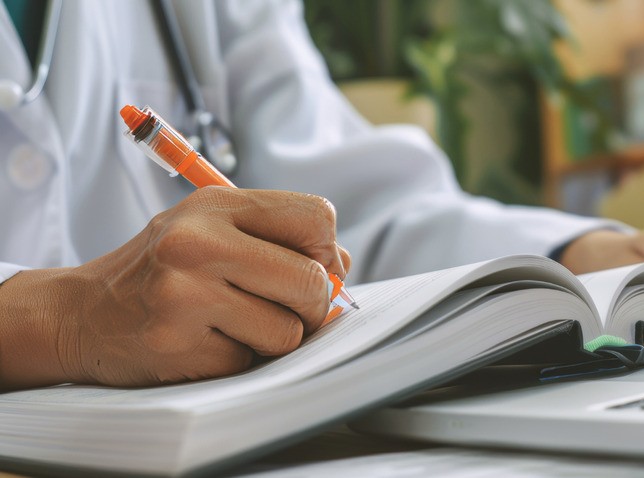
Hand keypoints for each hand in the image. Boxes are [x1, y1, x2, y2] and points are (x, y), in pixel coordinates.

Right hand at [0, 188, 350, 389]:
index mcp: (215, 204)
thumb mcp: (212, 229)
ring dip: (273, 337)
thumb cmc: (162, 269)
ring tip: (234, 323)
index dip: (327, 251)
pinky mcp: (176, 344)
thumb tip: (341, 268)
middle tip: (286, 307)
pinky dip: (238, 358)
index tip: (311, 267)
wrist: (80, 313)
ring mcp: (184, 294)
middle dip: (312, 305)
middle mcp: (198, 242)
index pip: (317, 217)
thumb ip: (279, 239)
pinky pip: (250, 361)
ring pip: (288, 331)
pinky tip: (204, 341)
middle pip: (311, 281)